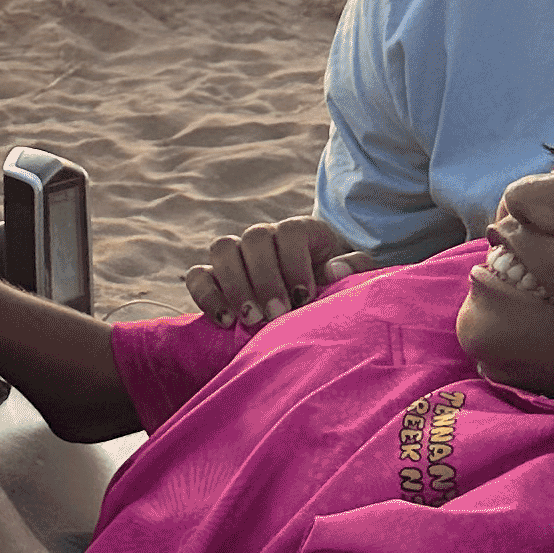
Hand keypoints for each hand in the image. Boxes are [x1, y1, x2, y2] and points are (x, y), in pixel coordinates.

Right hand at [181, 214, 370, 328]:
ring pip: (223, 249)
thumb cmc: (336, 286)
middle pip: (253, 238)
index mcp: (300, 231)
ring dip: (235, 284)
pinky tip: (225, 321)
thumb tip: (331, 270)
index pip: (289, 231)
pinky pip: (198, 275)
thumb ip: (354, 269)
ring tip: (251, 320)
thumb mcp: (354, 275)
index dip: (294, 263)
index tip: (304, 297)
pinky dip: (206, 295)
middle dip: (265, 278)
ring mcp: (237, 255)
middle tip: (276, 315)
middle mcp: (265, 236)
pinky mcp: (215, 278)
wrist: (314, 299)